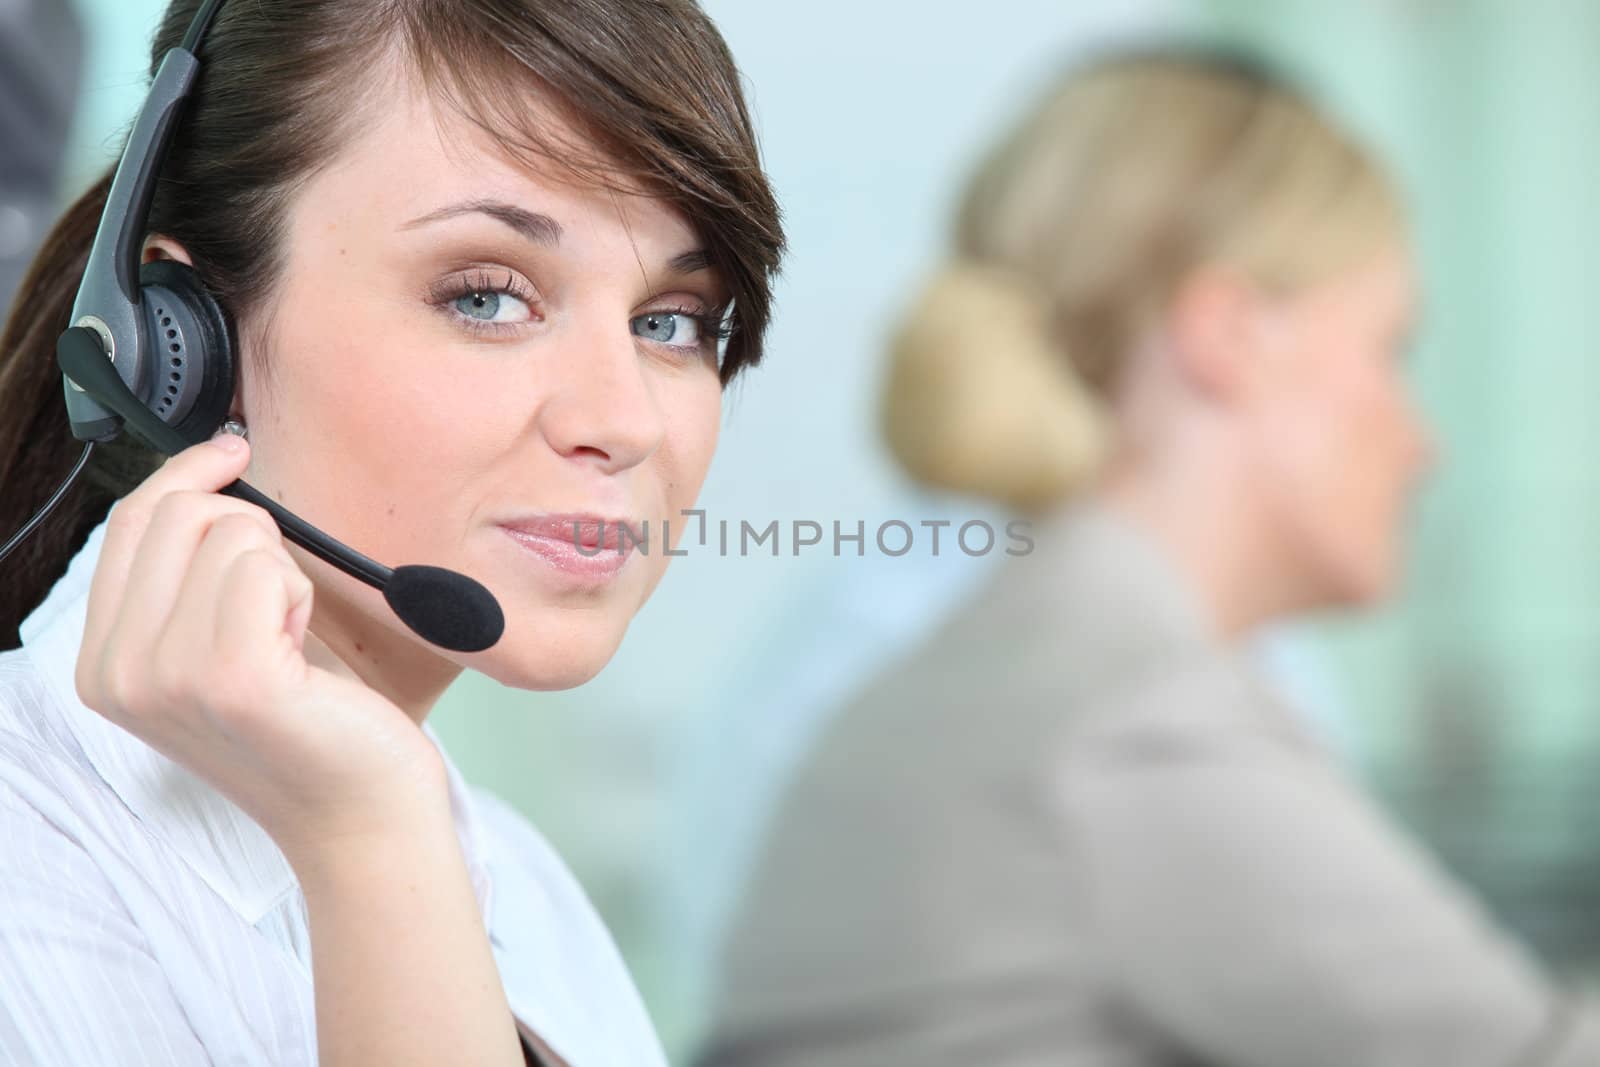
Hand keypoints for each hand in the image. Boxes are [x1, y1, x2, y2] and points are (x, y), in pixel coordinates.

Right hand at [74, 433, 448, 867]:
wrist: (361, 814)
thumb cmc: (311, 722)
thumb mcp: (224, 641)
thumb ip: (188, 574)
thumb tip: (208, 463)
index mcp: (104, 664)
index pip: (130, 522)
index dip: (189, 474)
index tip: (235, 452)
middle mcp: (119, 675)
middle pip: (175, 513)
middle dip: (248, 530)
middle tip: (281, 595)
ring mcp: (169, 678)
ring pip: (228, 534)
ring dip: (282, 571)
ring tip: (291, 638)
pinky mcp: (234, 678)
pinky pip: (267, 568)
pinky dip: (300, 594)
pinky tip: (304, 650)